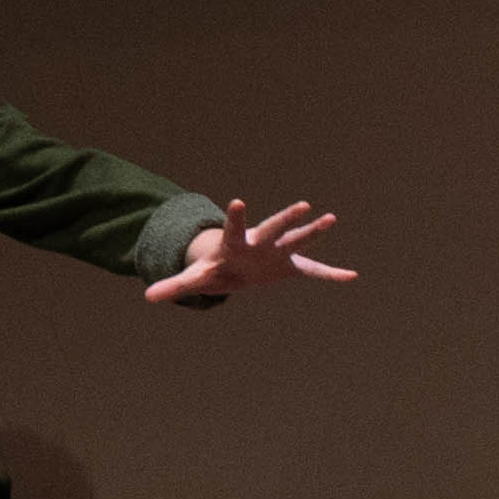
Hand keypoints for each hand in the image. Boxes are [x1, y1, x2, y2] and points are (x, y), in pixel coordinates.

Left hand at [147, 198, 359, 304]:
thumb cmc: (215, 267)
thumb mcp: (196, 277)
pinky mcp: (290, 265)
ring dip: (313, 232)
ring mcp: (278, 251)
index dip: (235, 217)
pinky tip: (350, 277)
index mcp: (236, 244)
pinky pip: (313, 271)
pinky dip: (330, 275)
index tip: (237, 201)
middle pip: (274, 228)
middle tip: (303, 204)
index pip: (234, 228)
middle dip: (287, 218)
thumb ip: (175, 285)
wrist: (235, 265)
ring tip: (331, 218)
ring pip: (297, 240)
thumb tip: (147, 296)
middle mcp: (260, 242)